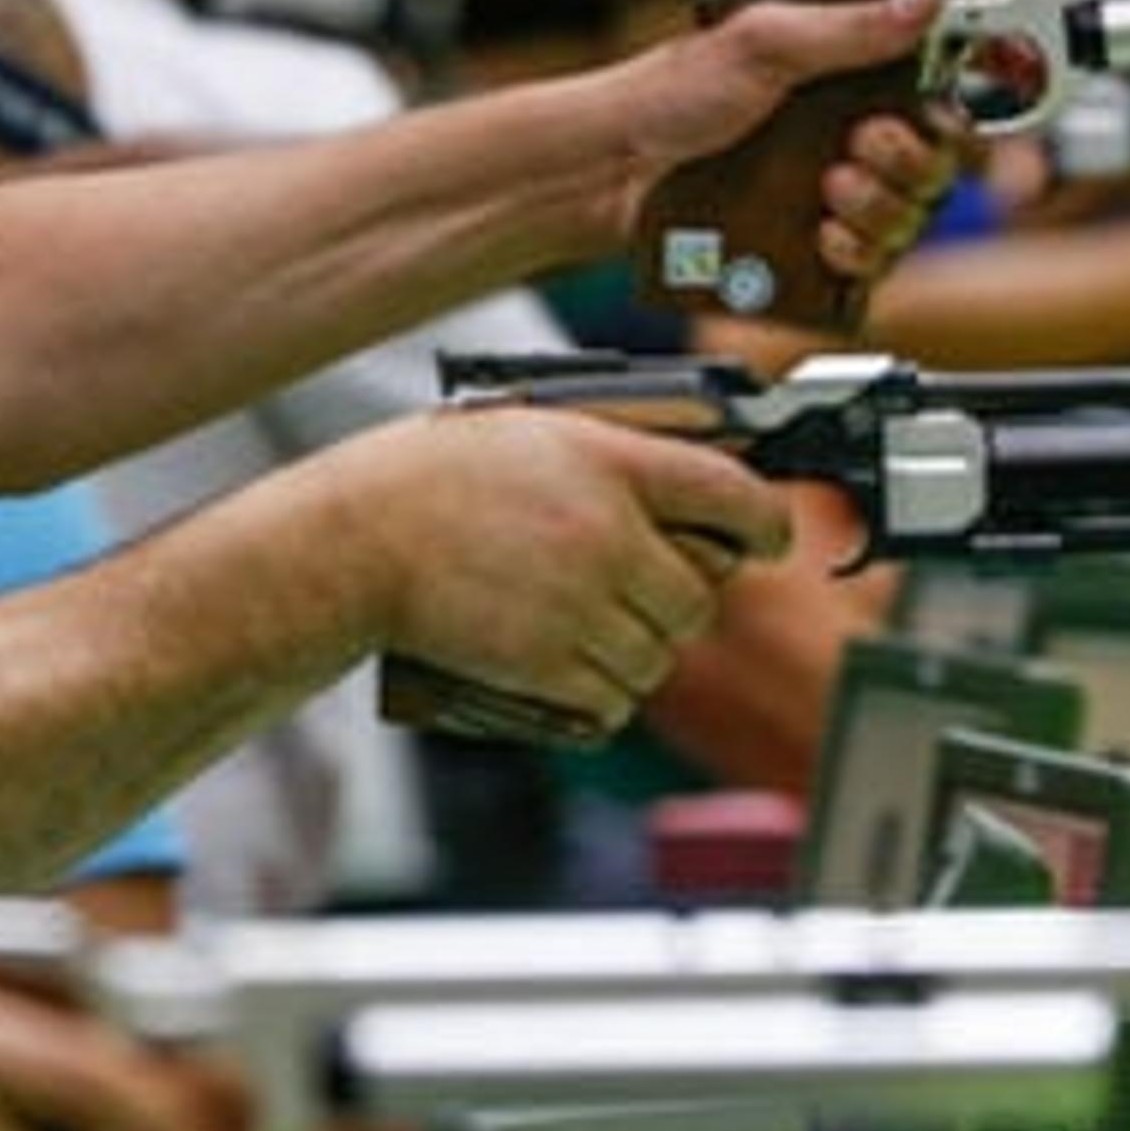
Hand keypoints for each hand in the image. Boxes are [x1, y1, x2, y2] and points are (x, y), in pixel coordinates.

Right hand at [325, 406, 793, 742]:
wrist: (358, 540)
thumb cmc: (438, 477)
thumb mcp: (538, 431)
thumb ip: (620, 457)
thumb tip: (695, 485)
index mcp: (608, 461)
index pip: (730, 492)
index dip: (766, 521)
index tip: (771, 537)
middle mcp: (605, 533)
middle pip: (699, 594)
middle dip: (678, 598)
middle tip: (638, 588)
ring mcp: (579, 604)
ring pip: (661, 655)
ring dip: (638, 649)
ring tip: (586, 623)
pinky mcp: (548, 663)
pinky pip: (616, 699)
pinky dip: (602, 691)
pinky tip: (567, 660)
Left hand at [600, 0, 968, 282]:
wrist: (608, 172)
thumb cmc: (668, 96)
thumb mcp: (763, 44)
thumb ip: (850, 26)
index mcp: (846, 69)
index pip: (938, 88)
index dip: (957, 102)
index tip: (941, 109)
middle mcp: (847, 130)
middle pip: (936, 160)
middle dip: (911, 157)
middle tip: (862, 145)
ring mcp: (830, 190)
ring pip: (908, 215)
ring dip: (882, 206)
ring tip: (831, 188)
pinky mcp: (809, 243)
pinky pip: (868, 265)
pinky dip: (857, 253)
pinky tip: (825, 235)